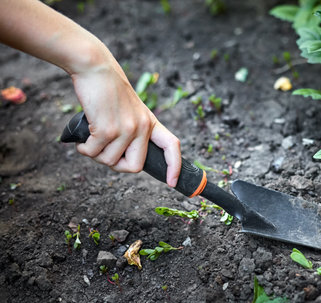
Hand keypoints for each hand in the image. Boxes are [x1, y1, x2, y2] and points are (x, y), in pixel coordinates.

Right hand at [71, 56, 180, 186]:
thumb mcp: (130, 110)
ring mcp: (125, 129)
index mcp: (150, 122)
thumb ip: (133, 130)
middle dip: (118, 166)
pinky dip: (84, 149)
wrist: (95, 67)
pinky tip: (83, 138)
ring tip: (91, 138)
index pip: (171, 146)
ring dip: (96, 155)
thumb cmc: (109, 90)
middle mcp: (141, 127)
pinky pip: (92, 153)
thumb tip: (122, 156)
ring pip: (110, 162)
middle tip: (105, 153)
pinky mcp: (106, 130)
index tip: (172, 182)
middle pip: (135, 167)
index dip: (174, 166)